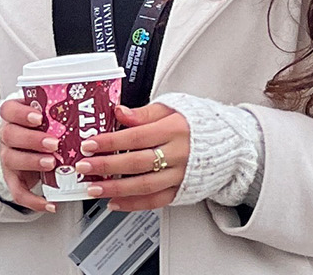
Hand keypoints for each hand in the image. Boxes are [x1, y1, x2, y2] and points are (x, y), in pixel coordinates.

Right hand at [0, 98, 60, 213]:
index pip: (9, 110)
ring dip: (33, 162)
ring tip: (52, 164)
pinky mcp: (13, 179)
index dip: (22, 114)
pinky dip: (33, 200)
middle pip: (10, 135)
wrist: (26, 145)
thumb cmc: (44, 126)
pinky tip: (49, 204)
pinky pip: (18, 192)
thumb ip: (68, 109)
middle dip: (32, 140)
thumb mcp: (50, 114)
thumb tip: (107, 106)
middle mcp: (8, 136)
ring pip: (12, 159)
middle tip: (53, 143)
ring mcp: (9, 157)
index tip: (39, 118)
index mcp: (15, 116)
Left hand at [75, 103, 189, 210]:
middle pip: (137, 163)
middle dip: (107, 166)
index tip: (89, 144)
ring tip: (94, 188)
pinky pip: (155, 201)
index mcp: (174, 129)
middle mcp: (178, 154)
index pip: (136, 137)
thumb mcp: (172, 108)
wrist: (227, 144)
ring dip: (116, 189)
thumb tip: (120, 112)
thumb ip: (144, 113)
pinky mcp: (181, 190)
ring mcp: (180, 175)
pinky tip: (114, 203)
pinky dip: (133, 204)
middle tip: (85, 166)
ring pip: (144, 186)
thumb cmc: (196, 124)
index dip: (110, 141)